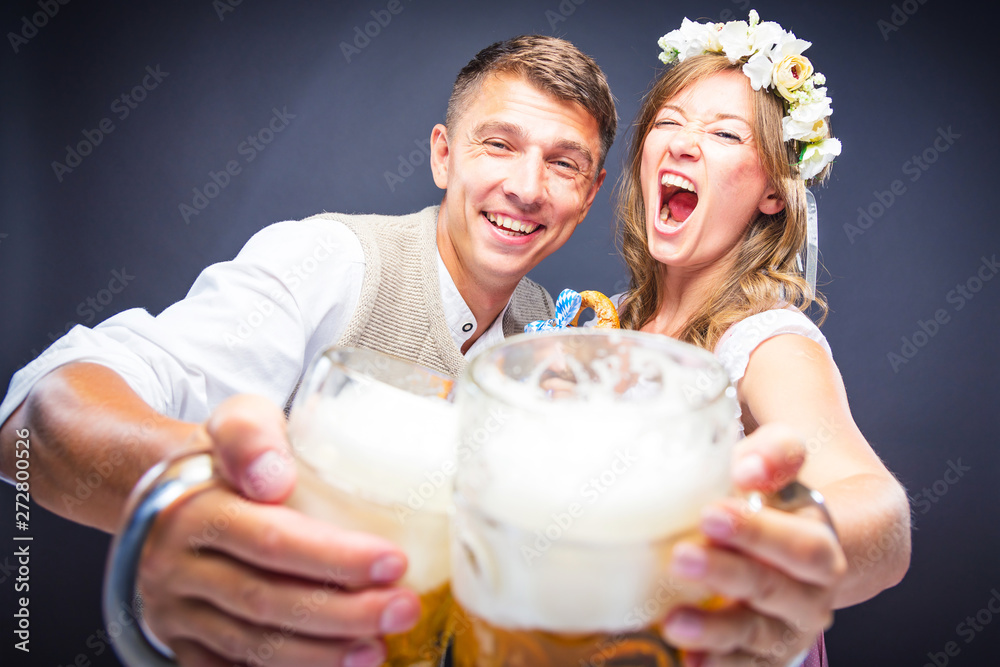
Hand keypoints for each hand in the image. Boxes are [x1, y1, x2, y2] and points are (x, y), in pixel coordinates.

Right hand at [137, 395, 420, 665]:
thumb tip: (273, 477)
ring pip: (253, 644)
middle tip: (403, 608)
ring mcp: (175, 612)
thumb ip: (251, 434)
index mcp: (197, 510)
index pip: (272, 539)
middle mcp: (177, 566)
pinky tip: (333, 666)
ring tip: (378, 648)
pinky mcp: (181, 643)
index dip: (335, 557)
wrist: (170, 494)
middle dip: (344, 612)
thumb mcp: (238, 420)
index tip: (393, 561)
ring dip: (321, 654)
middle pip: (268, 600)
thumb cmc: (222, 458)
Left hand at [662, 424, 846, 666]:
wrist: (798, 545)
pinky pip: (743, 666)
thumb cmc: (776, 496)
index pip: (802, 546)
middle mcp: (811, 594)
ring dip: (715, 630)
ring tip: (674, 622)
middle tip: (681, 557)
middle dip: (727, 575)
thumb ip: (773, 455)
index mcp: (820, 545)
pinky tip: (687, 662)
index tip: (711, 514)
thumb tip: (748, 468)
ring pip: (756, 635)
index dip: (759, 533)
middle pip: (775, 590)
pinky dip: (717, 665)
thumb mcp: (780, 463)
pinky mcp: (761, 654)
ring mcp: (786, 629)